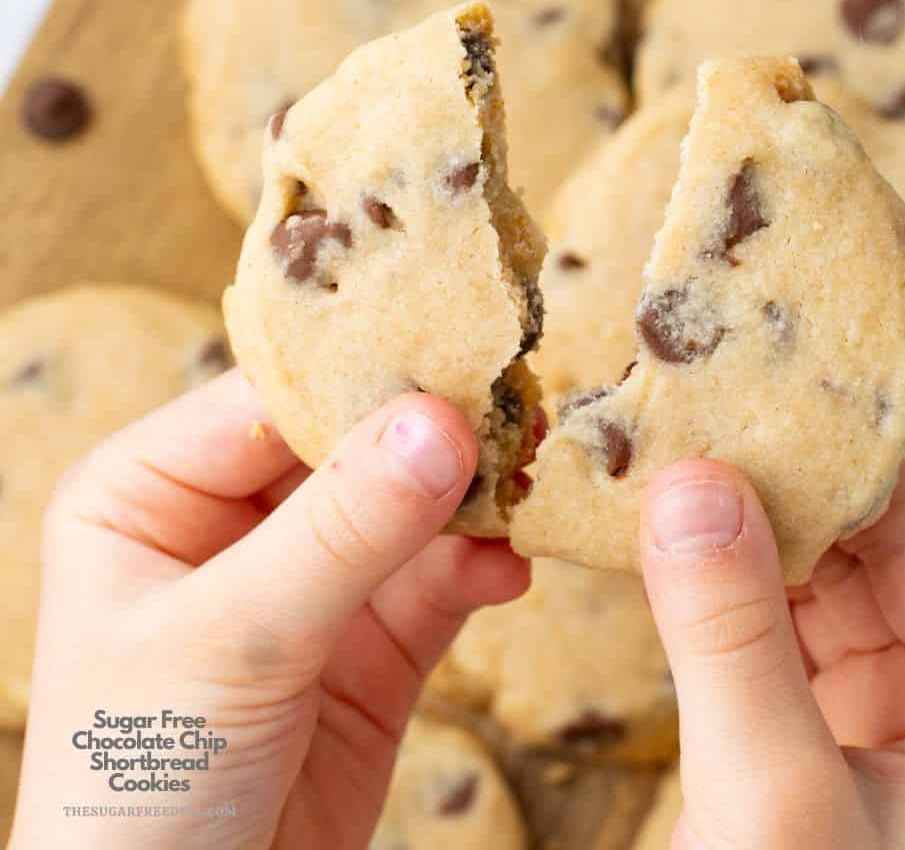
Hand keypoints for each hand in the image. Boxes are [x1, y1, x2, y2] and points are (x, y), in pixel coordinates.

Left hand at [10, 371, 528, 849]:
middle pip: (350, 445)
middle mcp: (231, 524)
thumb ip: (340, 531)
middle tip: (516, 410)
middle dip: (431, 436)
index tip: (456, 353)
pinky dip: (482, 567)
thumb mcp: (230, 642)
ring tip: (529, 487)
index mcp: (152, 492)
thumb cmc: (139, 788)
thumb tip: (441, 423)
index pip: (268, 398)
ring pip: (408, 510)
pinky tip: (513, 567)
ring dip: (472, 500)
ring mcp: (309, 582)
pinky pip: (440, 580)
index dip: (360, 374)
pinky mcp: (372, 644)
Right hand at [639, 460, 904, 849]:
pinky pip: (756, 601)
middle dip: (760, 479)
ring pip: (797, 554)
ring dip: (723, 516)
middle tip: (665, 422)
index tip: (720, 411)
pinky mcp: (800, 700)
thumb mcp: (774, 800)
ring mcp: (870, 682)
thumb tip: (692, 482)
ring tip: (644, 462)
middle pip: (853, 523)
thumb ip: (734, 638)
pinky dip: (702, 567)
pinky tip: (645, 536)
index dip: (821, 458)